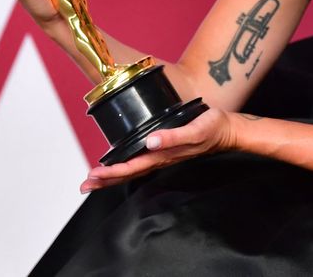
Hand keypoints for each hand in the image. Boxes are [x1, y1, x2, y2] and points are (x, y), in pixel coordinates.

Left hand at [80, 108, 236, 192]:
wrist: (229, 130)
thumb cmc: (213, 128)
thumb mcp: (196, 130)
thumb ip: (174, 136)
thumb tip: (151, 142)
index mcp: (164, 155)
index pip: (133, 167)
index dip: (112, 172)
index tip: (93, 175)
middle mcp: (161, 158)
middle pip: (129, 173)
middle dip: (106, 180)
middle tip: (84, 185)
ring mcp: (164, 156)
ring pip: (134, 169)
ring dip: (113, 175)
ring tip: (94, 179)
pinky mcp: (167, 149)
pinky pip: (142, 161)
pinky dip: (127, 166)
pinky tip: (121, 165)